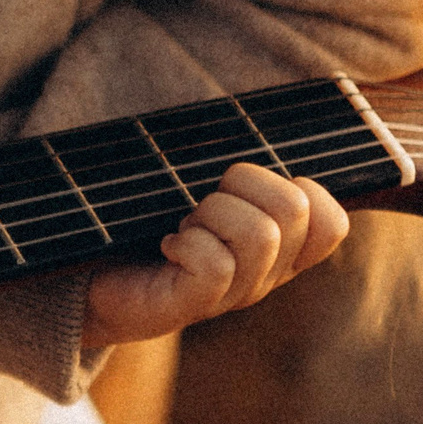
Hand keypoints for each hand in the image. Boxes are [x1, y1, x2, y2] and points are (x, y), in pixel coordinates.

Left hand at [82, 162, 347, 347]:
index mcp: (279, 250)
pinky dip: (186, 244)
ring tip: (184, 226)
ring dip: (212, 214)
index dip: (299, 189)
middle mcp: (265, 275)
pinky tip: (167, 247)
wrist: (90, 281)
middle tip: (202, 205)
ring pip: (261, 235)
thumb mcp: (201, 189)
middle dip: (242, 185)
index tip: (244, 190)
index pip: (332, 223)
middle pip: (294, 209)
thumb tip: (281, 116)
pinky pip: (216, 266)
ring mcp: (232, 295)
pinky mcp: (192, 307)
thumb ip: (239, 171)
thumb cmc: (146, 224)